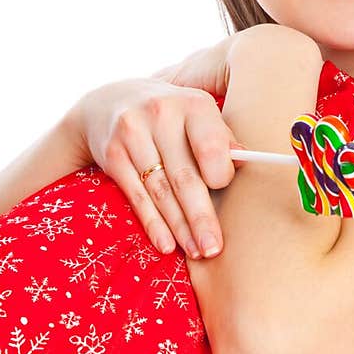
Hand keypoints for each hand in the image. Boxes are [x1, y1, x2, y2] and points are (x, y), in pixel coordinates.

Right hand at [70, 41, 244, 258]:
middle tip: (214, 248)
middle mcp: (161, 115)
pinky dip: (152, 224)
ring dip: (179, 228)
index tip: (226, 195)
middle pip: (184, 176)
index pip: (210, 145)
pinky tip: (166, 245)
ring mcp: (132, 134)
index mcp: (192, 104)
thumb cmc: (170, 115)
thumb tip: (244, 160)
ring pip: (160, 191)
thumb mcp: (195, 113)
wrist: (108, 101)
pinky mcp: (112, 154)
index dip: (221, 174)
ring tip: (196, 252)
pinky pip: (136, 196)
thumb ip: (219, 136)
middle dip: (201, 217)